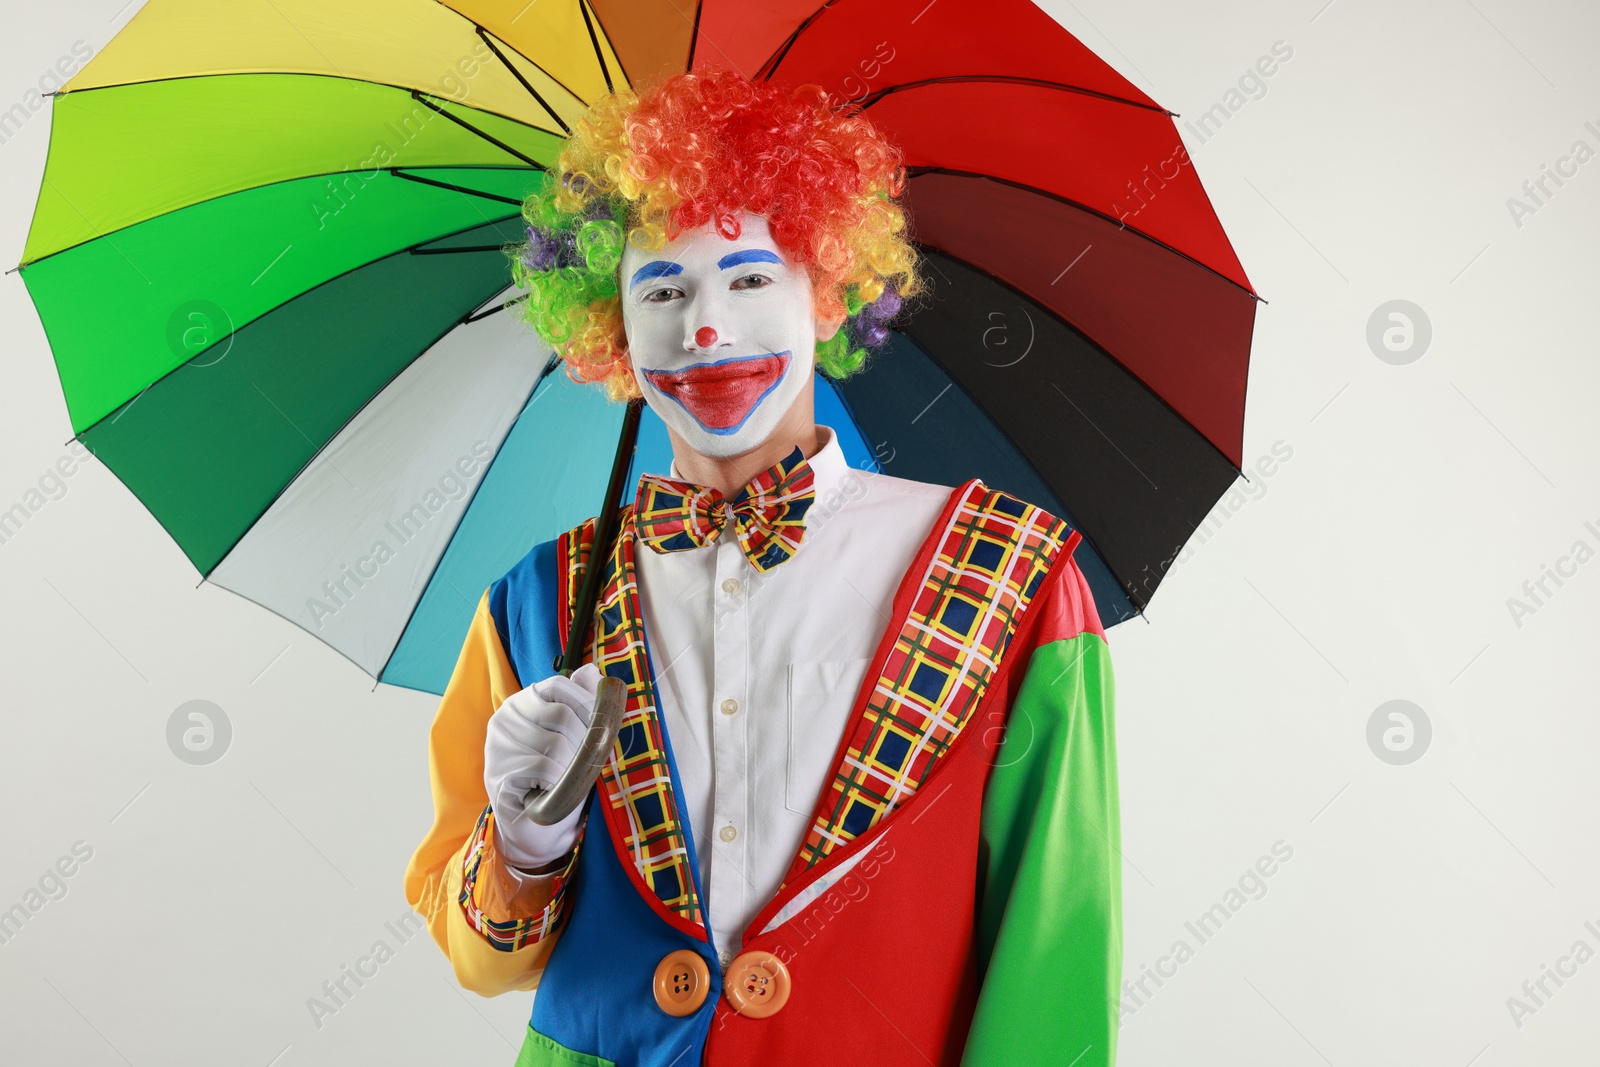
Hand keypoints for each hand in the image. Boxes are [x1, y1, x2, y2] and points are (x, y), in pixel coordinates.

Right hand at [483, 662, 602, 871]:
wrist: (540, 828)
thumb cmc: (561, 778)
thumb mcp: (578, 736)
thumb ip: (582, 703)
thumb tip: (594, 673)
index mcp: (523, 702)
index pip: (560, 685)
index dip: (587, 705)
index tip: (597, 730)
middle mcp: (505, 718)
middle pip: (563, 716)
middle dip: (583, 744)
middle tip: (578, 766)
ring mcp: (497, 746)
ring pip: (556, 744)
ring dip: (571, 768)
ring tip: (562, 781)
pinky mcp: (498, 774)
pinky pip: (545, 769)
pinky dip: (558, 784)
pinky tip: (548, 791)